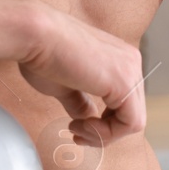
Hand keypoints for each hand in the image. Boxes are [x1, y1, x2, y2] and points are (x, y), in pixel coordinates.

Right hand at [15, 5, 146, 146]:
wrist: (35, 35)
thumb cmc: (42, 53)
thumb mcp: (65, 86)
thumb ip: (80, 102)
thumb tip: (87, 118)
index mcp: (119, 58)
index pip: (124, 102)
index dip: (102, 124)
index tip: (76, 128)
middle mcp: (131, 62)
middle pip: (131, 112)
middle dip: (103, 132)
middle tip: (77, 135)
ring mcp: (131, 70)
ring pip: (134, 120)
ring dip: (104, 135)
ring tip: (77, 130)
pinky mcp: (125, 82)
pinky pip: (131, 122)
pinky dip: (108, 133)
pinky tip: (84, 126)